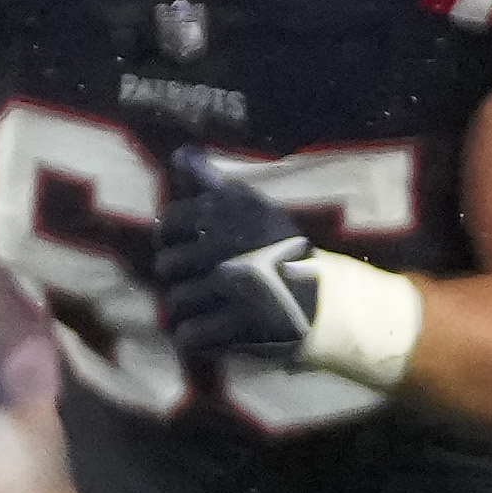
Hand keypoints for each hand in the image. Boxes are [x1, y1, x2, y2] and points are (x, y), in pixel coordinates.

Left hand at [149, 153, 318, 366]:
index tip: (191, 250)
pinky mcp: (243, 322)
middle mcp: (231, 242)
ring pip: (175, 302)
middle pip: (166, 266)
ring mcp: (237, 284)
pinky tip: (214, 332)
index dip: (172, 241)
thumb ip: (210, 184)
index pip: (168, 224)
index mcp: (230, 210)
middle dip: (181, 279)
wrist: (324, 300)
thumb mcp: (250, 210)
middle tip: (207, 284)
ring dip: (189, 311)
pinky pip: (189, 334)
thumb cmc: (275, 252)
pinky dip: (196, 339)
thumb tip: (180, 152)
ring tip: (213, 308)